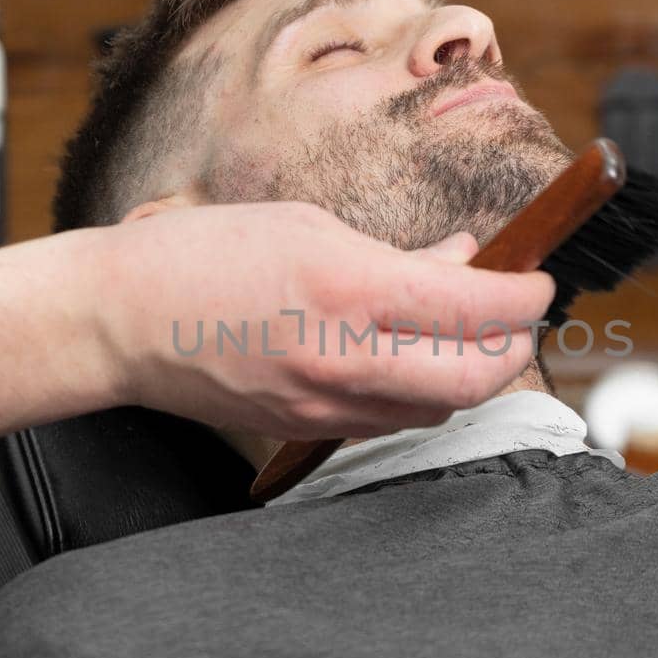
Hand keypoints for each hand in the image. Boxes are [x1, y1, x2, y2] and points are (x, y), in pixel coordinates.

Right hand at [96, 202, 554, 439]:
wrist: (120, 323)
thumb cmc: (202, 257)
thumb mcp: (309, 226)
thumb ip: (397, 252)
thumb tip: (462, 258)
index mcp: (349, 289)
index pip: (476, 308)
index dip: (525, 296)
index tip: (538, 281)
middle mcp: (345, 359)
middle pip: (475, 379)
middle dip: (514, 347)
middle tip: (520, 317)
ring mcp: (326, 407)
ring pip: (438, 407)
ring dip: (469, 371)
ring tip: (468, 331)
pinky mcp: (308, 432)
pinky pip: (391, 419)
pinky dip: (420, 390)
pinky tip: (412, 355)